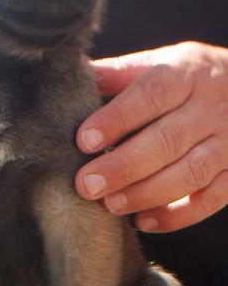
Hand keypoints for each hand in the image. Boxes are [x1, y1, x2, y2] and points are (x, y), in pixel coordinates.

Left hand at [75, 41, 227, 231]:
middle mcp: (210, 108)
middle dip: (124, 166)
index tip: (84, 140)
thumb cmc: (185, 78)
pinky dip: (178, 215)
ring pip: (192, 172)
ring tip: (111, 205)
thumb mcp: (156, 64)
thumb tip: (71, 80)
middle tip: (87, 185)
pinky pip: (212, 198)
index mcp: (185, 73)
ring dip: (148, 193)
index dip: (117, 119)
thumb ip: (116, 75)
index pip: (151, 95)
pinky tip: (144, 221)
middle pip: (169, 139)